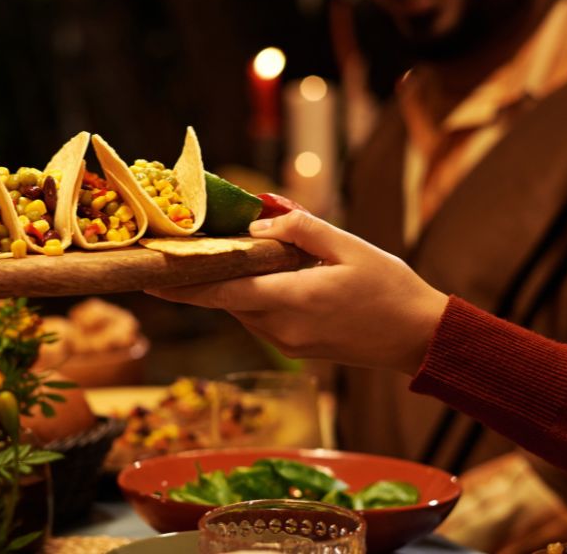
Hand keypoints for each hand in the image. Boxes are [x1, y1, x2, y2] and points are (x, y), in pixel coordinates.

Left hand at [147, 212, 447, 375]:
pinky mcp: (294, 348)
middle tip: (179, 249)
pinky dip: (254, 294)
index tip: (147, 277)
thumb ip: (300, 229)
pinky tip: (265, 272)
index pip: (222, 293)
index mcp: (293, 301)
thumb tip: (258, 218)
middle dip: (204, 275)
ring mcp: (287, 343)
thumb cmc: (390, 289)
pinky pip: (260, 316)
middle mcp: (281, 328)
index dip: (181, 285)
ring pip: (242, 307)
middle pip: (227, 298)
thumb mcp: (349, 247)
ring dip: (233, 283)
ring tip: (228, 250)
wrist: (418, 338)